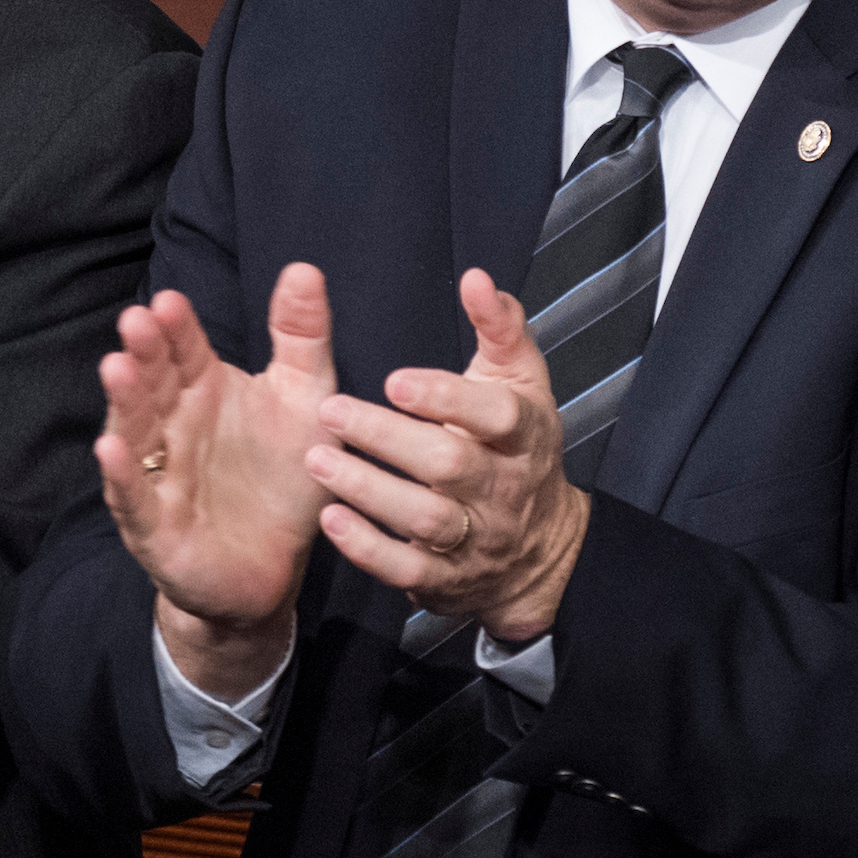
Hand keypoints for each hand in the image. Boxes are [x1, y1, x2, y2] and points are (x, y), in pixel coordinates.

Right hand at [97, 270, 342, 701]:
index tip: (171, 301)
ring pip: (134, 432)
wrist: (276, 567)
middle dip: (143, 352)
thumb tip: (305, 267)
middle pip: (153, 382)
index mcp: (202, 389)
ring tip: (117, 368)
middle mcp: (171, 425)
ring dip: (124, 402)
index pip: (184, 349)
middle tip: (138, 320)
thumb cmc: (284, 475)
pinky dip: (121, 476)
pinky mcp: (155, 525)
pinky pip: (134, 497)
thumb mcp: (304, 400)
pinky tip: (110, 450)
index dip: (177, 328)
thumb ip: (301, 337)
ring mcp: (157, 473)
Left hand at [306, 270, 588, 646]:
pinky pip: (407, 570)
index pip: (496, 417)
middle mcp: (502, 489)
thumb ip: (500, 328)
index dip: (448, 399)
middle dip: (389, 440)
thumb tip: (476, 278)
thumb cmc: (516, 446)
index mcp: (522, 435)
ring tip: (317, 460)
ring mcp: (475, 539)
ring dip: (368, 490)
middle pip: (450, 467)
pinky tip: (330, 519)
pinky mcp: (445, 579)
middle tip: (330, 411)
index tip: (395, 380)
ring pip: (425, 520)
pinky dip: (367, 548)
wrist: (540, 551)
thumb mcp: (520, 384)